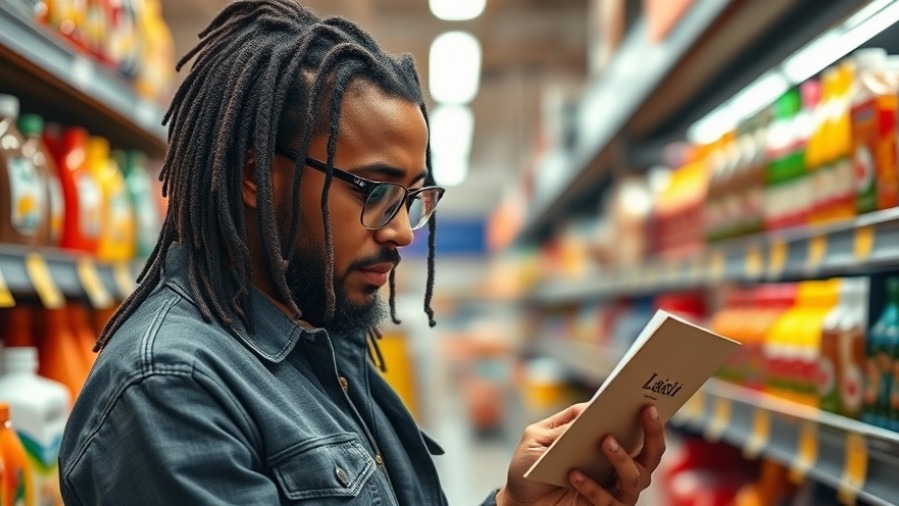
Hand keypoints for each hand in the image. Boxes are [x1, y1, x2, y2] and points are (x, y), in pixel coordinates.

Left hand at [496, 404, 665, 504]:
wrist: (518, 500)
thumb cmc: (530, 466)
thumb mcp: (539, 437)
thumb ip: (564, 424)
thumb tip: (593, 407)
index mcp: (607, 443)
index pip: (636, 430)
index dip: (647, 416)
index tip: (648, 397)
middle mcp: (618, 467)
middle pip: (650, 453)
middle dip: (652, 432)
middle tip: (645, 412)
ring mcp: (614, 490)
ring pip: (636, 477)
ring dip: (622, 458)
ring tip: (606, 441)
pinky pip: (607, 499)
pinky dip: (592, 486)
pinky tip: (574, 474)